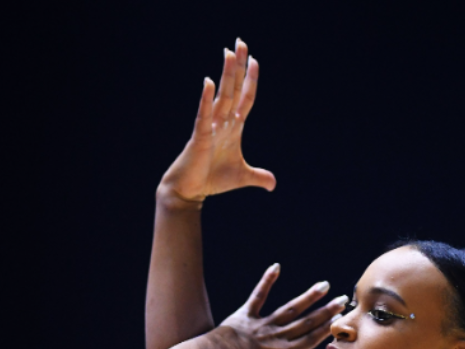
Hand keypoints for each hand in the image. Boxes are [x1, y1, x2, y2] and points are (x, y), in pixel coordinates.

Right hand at [158, 39, 275, 204]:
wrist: (191, 190)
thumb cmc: (212, 179)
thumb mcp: (242, 176)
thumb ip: (258, 176)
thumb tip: (273, 184)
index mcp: (233, 127)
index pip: (245, 98)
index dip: (251, 80)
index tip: (255, 60)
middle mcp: (223, 122)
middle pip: (233, 89)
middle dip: (238, 66)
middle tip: (241, 42)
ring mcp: (211, 127)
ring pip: (221, 96)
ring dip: (226, 75)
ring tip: (229, 52)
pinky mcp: (200, 136)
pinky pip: (204, 115)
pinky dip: (206, 99)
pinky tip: (209, 82)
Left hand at [218, 264, 347, 348]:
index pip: (311, 339)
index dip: (326, 329)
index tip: (340, 320)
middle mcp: (278, 337)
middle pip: (307, 322)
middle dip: (326, 311)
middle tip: (343, 299)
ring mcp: (263, 324)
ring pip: (290, 308)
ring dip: (308, 297)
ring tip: (324, 286)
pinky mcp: (246, 315)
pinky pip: (258, 296)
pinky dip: (267, 281)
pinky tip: (276, 267)